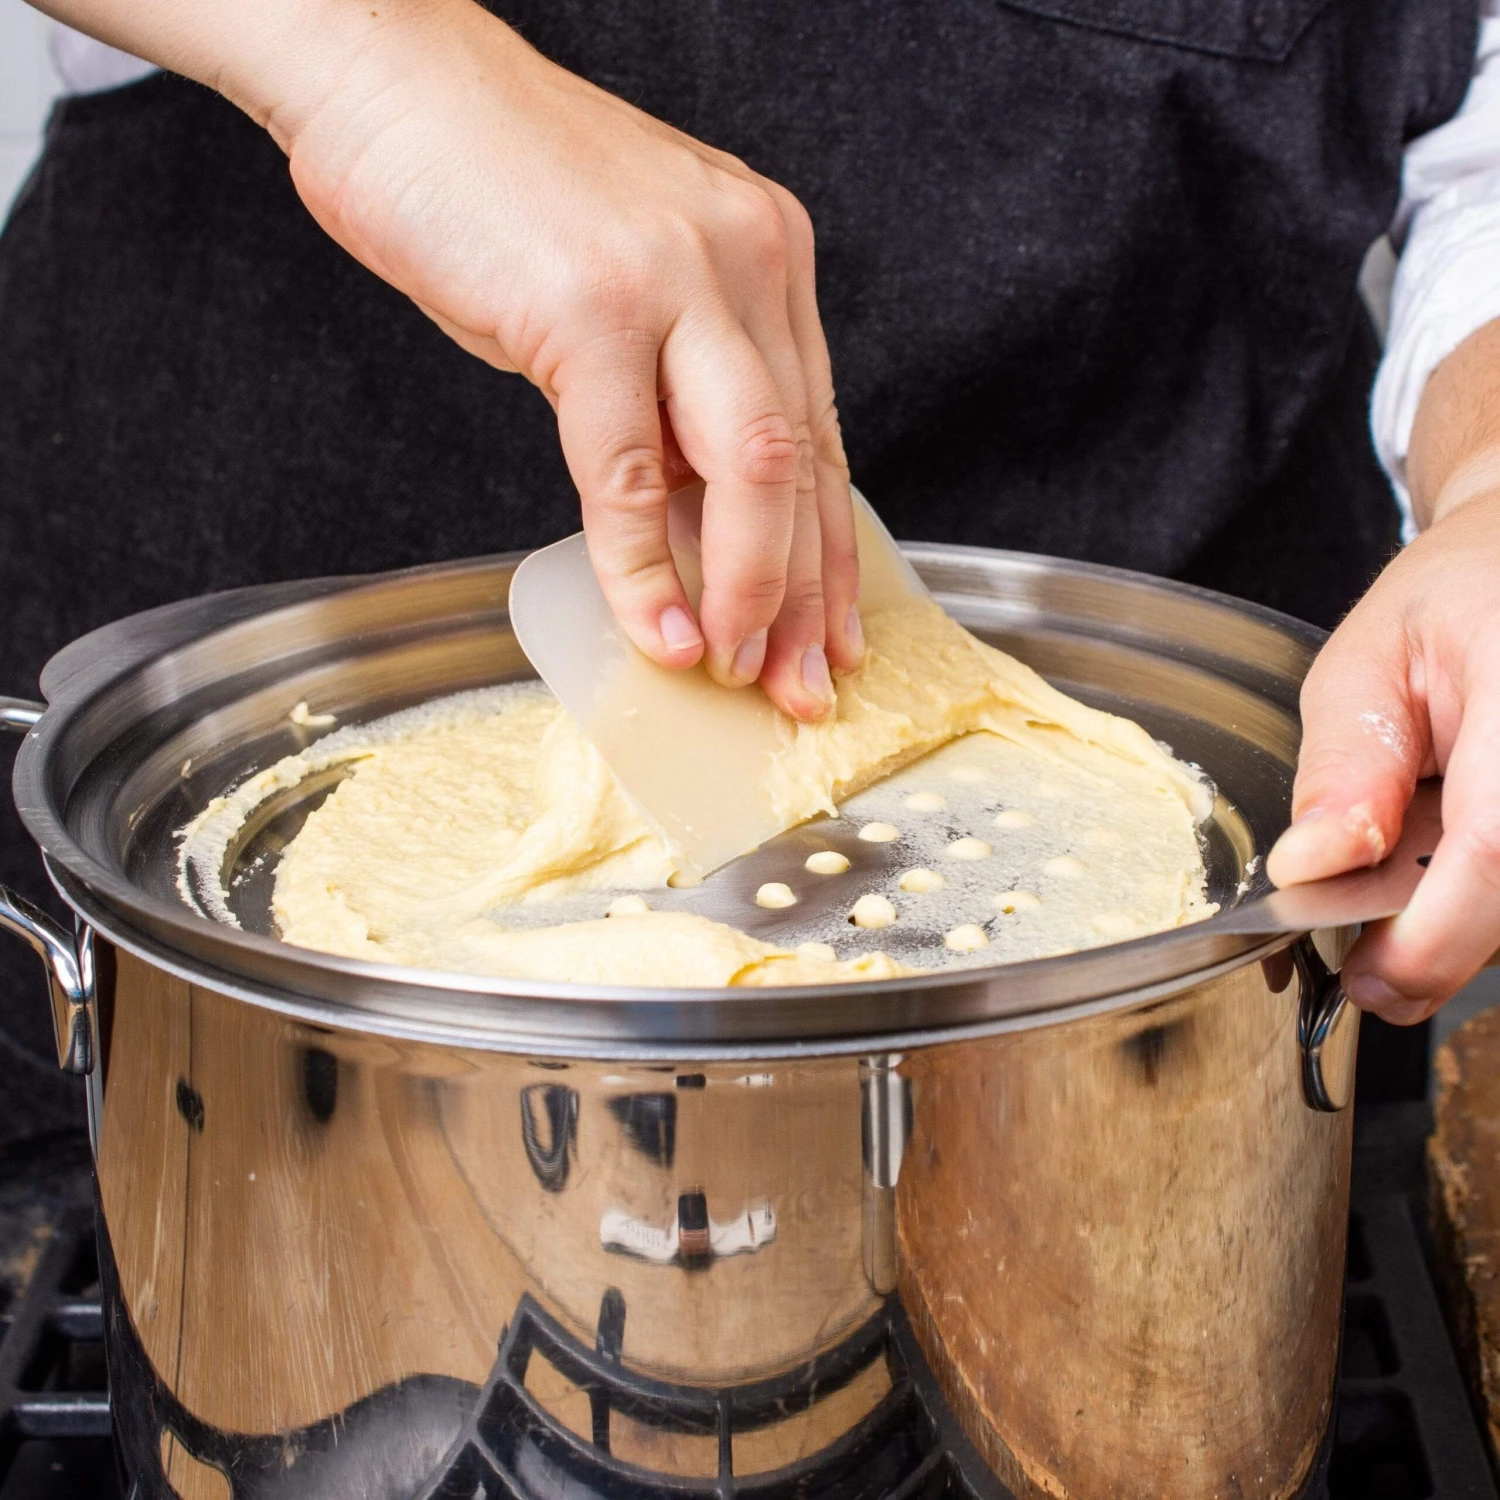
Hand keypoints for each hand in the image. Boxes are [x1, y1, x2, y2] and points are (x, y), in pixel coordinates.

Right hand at [35, 0, 860, 719]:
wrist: (394, 76)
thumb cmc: (500, 188)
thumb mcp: (626, 288)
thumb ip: (678, 391)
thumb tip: (699, 520)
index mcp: (763, 257)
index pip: (820, 434)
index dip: (831, 551)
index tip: (835, 631)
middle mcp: (743, 261)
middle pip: (801, 463)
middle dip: (808, 593)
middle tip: (803, 682)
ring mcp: (671, 278)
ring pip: (745, 469)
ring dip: (747, 590)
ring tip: (737, 669)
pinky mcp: (589, 307)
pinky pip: (631, 472)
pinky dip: (645, 566)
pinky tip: (658, 628)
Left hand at [1267, 478, 1499, 1025]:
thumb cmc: (1454, 602)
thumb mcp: (1368, 661)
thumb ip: (1344, 766)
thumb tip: (1309, 865)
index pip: (1498, 848)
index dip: (1431, 937)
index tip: (1367, 978)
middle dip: (1433, 947)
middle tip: (1363, 953)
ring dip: (1459, 925)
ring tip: (1410, 867)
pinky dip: (1480, 901)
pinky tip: (1446, 862)